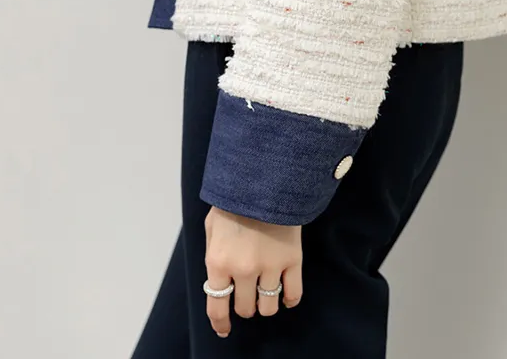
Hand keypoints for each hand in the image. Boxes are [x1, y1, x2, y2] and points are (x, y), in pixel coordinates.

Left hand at [204, 205, 302, 335]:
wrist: (264, 178)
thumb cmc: (234, 200)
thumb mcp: (212, 226)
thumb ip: (214, 254)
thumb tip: (218, 278)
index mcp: (219, 262)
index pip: (217, 306)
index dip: (220, 323)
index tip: (224, 329)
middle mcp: (243, 270)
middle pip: (246, 308)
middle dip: (245, 304)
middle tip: (247, 293)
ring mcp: (270, 266)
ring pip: (269, 305)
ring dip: (265, 303)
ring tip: (265, 292)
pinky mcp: (292, 259)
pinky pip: (293, 294)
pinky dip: (289, 300)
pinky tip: (285, 296)